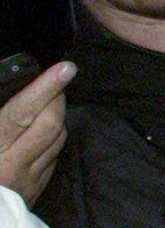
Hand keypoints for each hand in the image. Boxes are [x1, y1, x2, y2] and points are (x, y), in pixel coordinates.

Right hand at [0, 61, 74, 204]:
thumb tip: (4, 91)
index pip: (23, 112)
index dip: (45, 87)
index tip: (65, 68)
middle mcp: (13, 164)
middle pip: (50, 123)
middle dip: (56, 96)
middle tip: (56, 79)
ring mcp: (28, 179)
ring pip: (57, 138)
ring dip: (57, 116)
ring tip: (48, 101)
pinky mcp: (35, 189)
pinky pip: (54, 157)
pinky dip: (54, 139)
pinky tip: (44, 132)